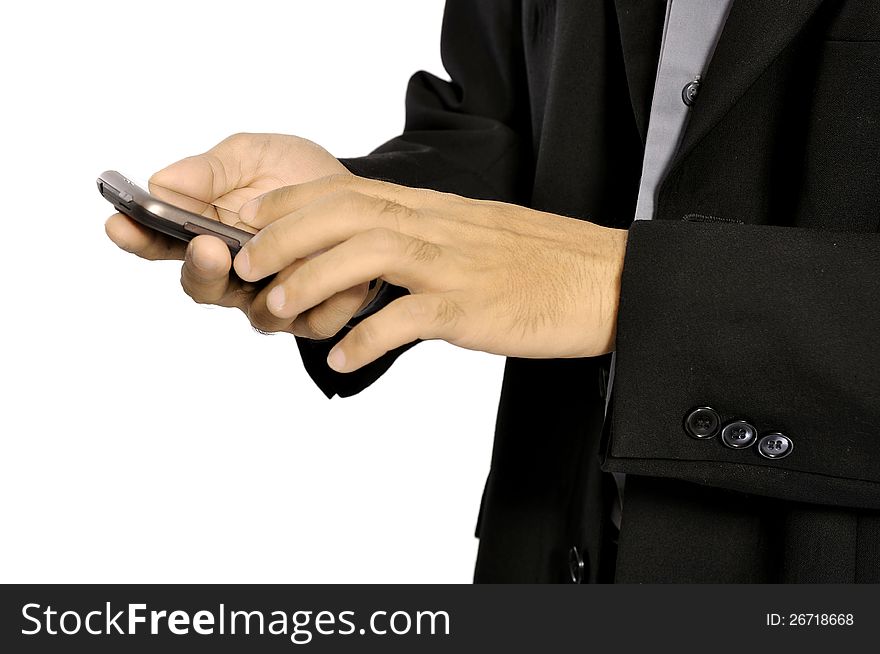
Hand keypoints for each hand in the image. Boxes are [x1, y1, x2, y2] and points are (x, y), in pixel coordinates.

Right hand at [104, 133, 380, 337]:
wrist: (359, 196)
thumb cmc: (298, 178)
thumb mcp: (256, 157)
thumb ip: (212, 171)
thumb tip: (162, 181)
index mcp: (205, 231)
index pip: (159, 241)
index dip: (136, 235)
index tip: (119, 222)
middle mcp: (233, 273)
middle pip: (201, 285)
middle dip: (200, 268)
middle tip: (206, 248)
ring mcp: (271, 297)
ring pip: (256, 314)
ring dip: (264, 292)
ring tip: (279, 267)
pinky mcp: (314, 315)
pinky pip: (313, 321)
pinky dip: (327, 301)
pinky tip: (343, 280)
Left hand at [233, 175, 628, 371]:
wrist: (603, 280)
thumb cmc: (537, 261)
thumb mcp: (471, 232)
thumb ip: (423, 233)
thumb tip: (375, 249)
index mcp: (433, 208)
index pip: (350, 190)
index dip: (295, 204)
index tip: (258, 222)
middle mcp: (436, 226)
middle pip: (346, 213)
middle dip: (285, 236)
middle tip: (246, 264)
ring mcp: (453, 265)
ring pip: (367, 254)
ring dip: (313, 280)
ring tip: (278, 309)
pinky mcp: (470, 306)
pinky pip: (406, 319)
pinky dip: (366, 338)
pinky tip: (340, 358)